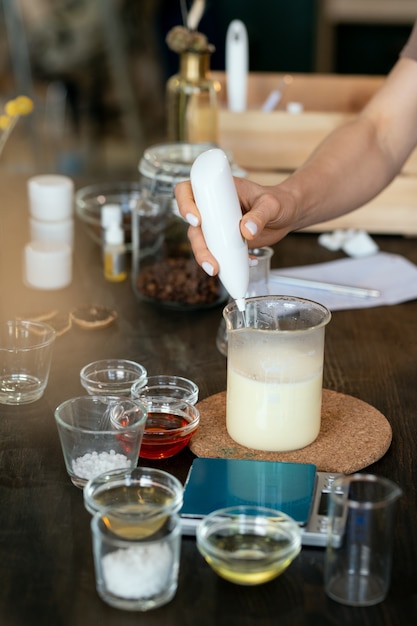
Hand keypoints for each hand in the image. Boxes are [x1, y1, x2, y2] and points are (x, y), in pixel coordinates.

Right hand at [174, 177, 294, 274]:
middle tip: (211, 261)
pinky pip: (217, 254)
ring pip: (202, 243)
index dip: (185, 205)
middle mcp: (212, 207)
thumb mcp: (271, 205)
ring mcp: (216, 225)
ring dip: (207, 258)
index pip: (187, 191)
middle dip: (198, 246)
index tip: (198, 220)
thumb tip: (246, 231)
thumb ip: (260, 215)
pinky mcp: (224, 241)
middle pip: (192, 226)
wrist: (286, 216)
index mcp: (217, 188)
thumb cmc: (279, 201)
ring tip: (219, 270)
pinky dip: (227, 263)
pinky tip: (246, 263)